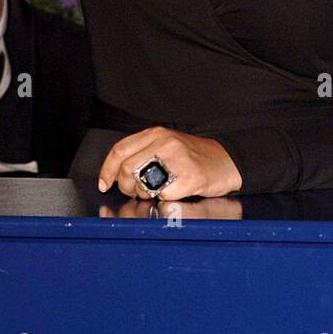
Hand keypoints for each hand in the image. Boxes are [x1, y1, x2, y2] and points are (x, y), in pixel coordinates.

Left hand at [97, 128, 242, 198]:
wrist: (228, 160)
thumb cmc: (196, 156)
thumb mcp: (168, 144)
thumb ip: (143, 151)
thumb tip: (116, 173)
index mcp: (157, 134)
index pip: (120, 150)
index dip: (107, 170)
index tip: (104, 183)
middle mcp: (165, 143)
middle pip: (127, 169)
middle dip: (126, 186)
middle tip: (135, 190)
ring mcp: (177, 160)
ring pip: (142, 184)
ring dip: (145, 194)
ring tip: (158, 189)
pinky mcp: (188, 178)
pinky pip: (163, 196)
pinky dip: (165, 199)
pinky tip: (175, 192)